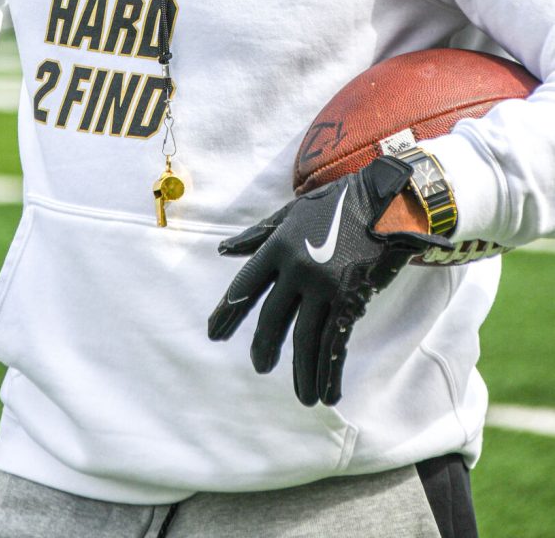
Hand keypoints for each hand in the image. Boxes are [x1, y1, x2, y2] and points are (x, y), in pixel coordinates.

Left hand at [208, 158, 451, 406]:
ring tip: (302, 396)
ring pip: (305, 339)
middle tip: (260, 366)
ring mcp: (324, 286)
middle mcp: (297, 268)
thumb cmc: (335, 204)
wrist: (383, 201)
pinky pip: (335, 343)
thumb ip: (257, 235)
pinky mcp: (350, 299)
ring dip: (302, 372)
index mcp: (278, 246)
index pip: (246, 285)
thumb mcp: (291, 213)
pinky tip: (327, 393)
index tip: (214, 333)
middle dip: (264, 347)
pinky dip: (330, 371)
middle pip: (273, 318)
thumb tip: (223, 250)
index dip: (229, 311)